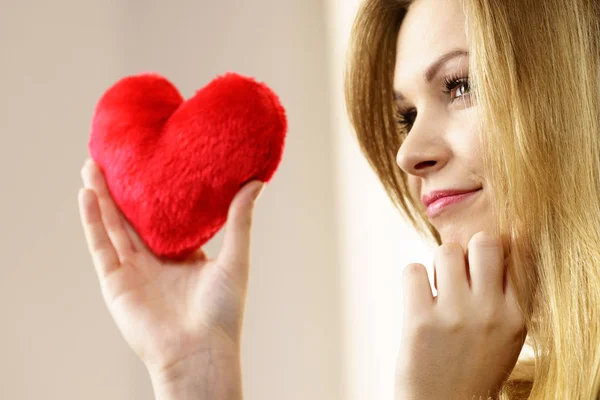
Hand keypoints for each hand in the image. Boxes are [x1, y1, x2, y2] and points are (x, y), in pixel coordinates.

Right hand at [78, 159, 264, 385]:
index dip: (157, 192)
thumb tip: (256, 182)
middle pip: (134, 217)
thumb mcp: (236, 258)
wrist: (199, 352)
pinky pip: (101, 246)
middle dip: (123, 188)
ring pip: (113, 225)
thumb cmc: (222, 312)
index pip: (166, 217)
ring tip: (92, 165)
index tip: (152, 163)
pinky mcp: (115, 282)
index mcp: (184, 255)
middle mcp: (156, 261)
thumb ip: (240, 221)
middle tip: (115, 157)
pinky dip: (92, 220)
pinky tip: (86, 194)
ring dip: (101, 196)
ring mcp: (134, 270)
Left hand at [395, 231, 525, 399]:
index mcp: (516, 316)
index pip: (515, 254)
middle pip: (484, 241)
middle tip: (459, 272)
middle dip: (468, 249)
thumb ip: (505, 297)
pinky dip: (413, 279)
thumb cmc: (471, 367)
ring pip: (446, 251)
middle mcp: (490, 312)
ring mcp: (455, 315)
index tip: (480, 266)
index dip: (494, 253)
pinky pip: (413, 270)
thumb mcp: (505, 336)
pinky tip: (419, 299)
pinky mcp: (420, 321)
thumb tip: (493, 247)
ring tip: (438, 289)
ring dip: (438, 265)